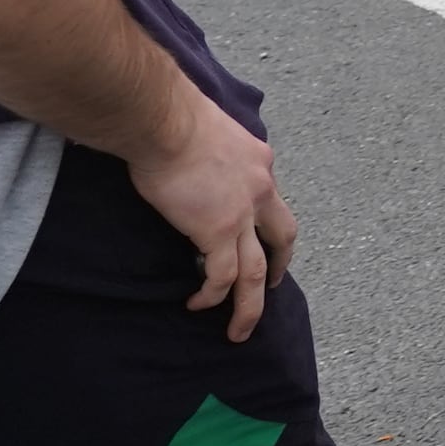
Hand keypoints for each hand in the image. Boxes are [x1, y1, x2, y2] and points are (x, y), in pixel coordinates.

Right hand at [131, 93, 296, 343]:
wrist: (162, 119)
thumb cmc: (170, 116)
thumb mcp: (207, 126)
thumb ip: (209, 147)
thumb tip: (186, 149)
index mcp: (259, 162)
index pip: (268, 197)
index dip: (262, 219)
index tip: (253, 233)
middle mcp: (261, 189)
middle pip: (283, 236)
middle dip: (279, 264)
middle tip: (273, 285)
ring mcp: (241, 213)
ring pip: (255, 271)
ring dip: (250, 304)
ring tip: (240, 329)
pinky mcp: (217, 231)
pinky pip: (221, 276)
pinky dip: (212, 295)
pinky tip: (198, 305)